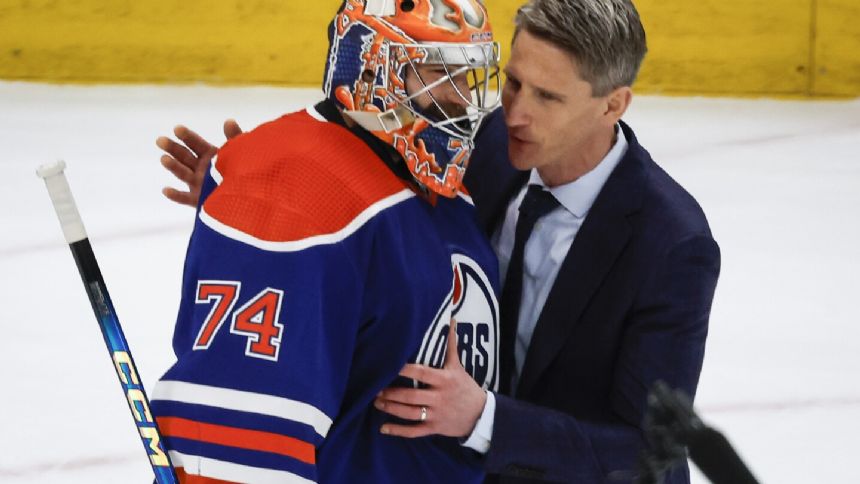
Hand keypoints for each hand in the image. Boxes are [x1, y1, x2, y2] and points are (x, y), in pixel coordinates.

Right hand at [157, 120, 242, 206]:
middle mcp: (201, 169)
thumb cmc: (244, 173)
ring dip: (173, 167)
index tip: (177, 129)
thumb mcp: (239, 153)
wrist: (248, 198)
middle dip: (173, 148)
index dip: (187, 136)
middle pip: (184, 157)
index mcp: (209, 156)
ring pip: (183, 174)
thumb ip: (234, 138)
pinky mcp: (199, 201)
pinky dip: (176, 195)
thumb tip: (229, 121)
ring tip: (164, 159)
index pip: (196, 144)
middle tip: (160, 140)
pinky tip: (166, 190)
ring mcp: (198, 185)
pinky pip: (186, 198)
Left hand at [375, 319, 486, 438]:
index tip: (389, 366)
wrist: (481, 415)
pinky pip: (414, 431)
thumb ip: (451, 346)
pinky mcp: (434, 428)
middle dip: (392, 394)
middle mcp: (439, 397)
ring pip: (410, 413)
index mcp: (444, 380)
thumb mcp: (459, 366)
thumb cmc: (466, 387)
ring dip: (392, 409)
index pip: (421, 373)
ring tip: (377, 403)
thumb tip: (451, 321)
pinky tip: (384, 428)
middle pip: (411, 396)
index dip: (404, 370)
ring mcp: (436, 414)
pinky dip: (398, 431)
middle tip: (376, 389)